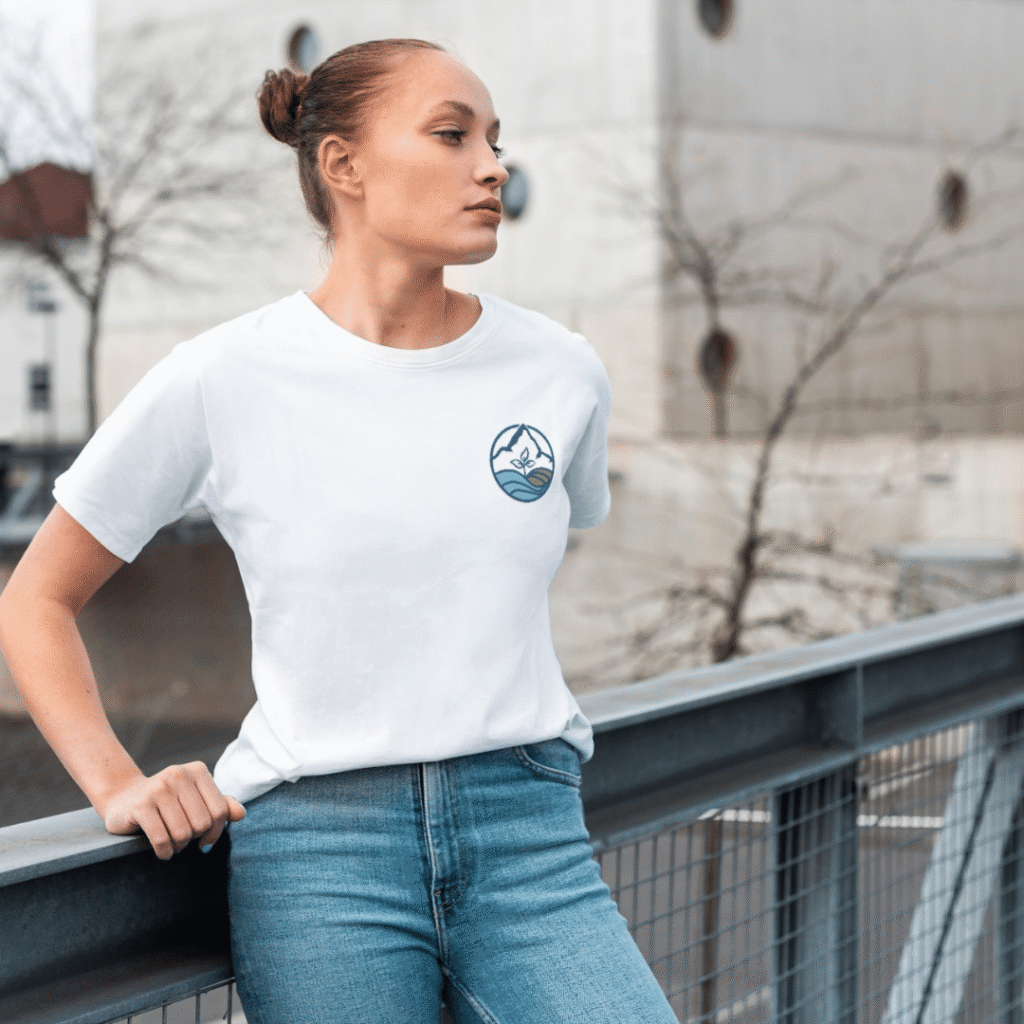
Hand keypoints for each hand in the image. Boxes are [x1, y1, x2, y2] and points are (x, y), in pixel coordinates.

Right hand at [101, 761, 245, 859]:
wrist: (123, 800)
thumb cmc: (168, 803)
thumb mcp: (195, 800)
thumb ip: (221, 805)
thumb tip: (241, 814)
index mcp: (198, 771)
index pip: (221, 810)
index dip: (216, 832)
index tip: (206, 840)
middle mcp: (179, 774)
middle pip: (202, 823)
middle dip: (194, 838)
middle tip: (183, 838)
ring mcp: (158, 788)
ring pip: (183, 833)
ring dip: (178, 846)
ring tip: (172, 842)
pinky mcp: (140, 805)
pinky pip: (162, 840)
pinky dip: (164, 852)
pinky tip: (162, 851)